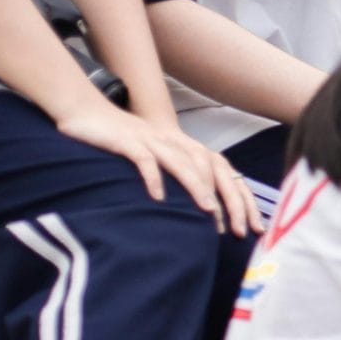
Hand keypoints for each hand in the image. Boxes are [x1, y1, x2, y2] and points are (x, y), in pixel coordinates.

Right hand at [61, 100, 259, 234]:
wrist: (86, 110)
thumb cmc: (125, 140)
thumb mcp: (158, 158)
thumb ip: (179, 177)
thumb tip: (203, 211)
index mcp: (188, 148)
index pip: (226, 173)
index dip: (243, 200)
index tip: (254, 228)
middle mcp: (176, 142)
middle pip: (212, 169)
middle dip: (228, 200)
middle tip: (235, 229)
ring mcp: (153, 140)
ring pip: (184, 163)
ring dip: (198, 187)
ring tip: (208, 211)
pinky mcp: (128, 140)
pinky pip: (144, 159)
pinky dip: (153, 177)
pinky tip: (158, 198)